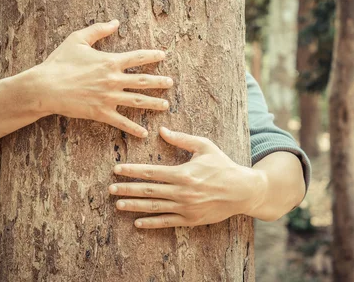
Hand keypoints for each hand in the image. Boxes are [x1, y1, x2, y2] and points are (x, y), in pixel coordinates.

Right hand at [34, 20, 172, 137]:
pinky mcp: (100, 112)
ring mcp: (108, 97)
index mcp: (110, 61)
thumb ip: (98, 30)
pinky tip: (144, 133)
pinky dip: (133, 128)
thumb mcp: (78, 39)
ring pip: (136, 101)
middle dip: (159, 82)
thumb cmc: (60, 62)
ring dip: (153, 103)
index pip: (137, 58)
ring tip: (165, 105)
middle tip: (170, 83)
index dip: (152, 56)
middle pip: (142, 81)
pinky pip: (121, 122)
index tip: (163, 55)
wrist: (45, 86)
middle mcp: (113, 80)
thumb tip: (115, 22)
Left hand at [108, 127, 267, 227]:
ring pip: (154, 207)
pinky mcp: (191, 219)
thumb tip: (162, 131)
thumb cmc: (223, 165)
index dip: (132, 171)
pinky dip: (151, 223)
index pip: (151, 172)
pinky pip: (167, 222)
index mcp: (183, 173)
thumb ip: (182, 139)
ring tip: (118, 205)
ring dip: (134, 207)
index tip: (117, 170)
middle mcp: (182, 192)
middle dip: (127, 189)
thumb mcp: (205, 147)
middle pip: (148, 191)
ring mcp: (186, 208)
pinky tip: (137, 223)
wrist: (243, 191)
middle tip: (110, 189)